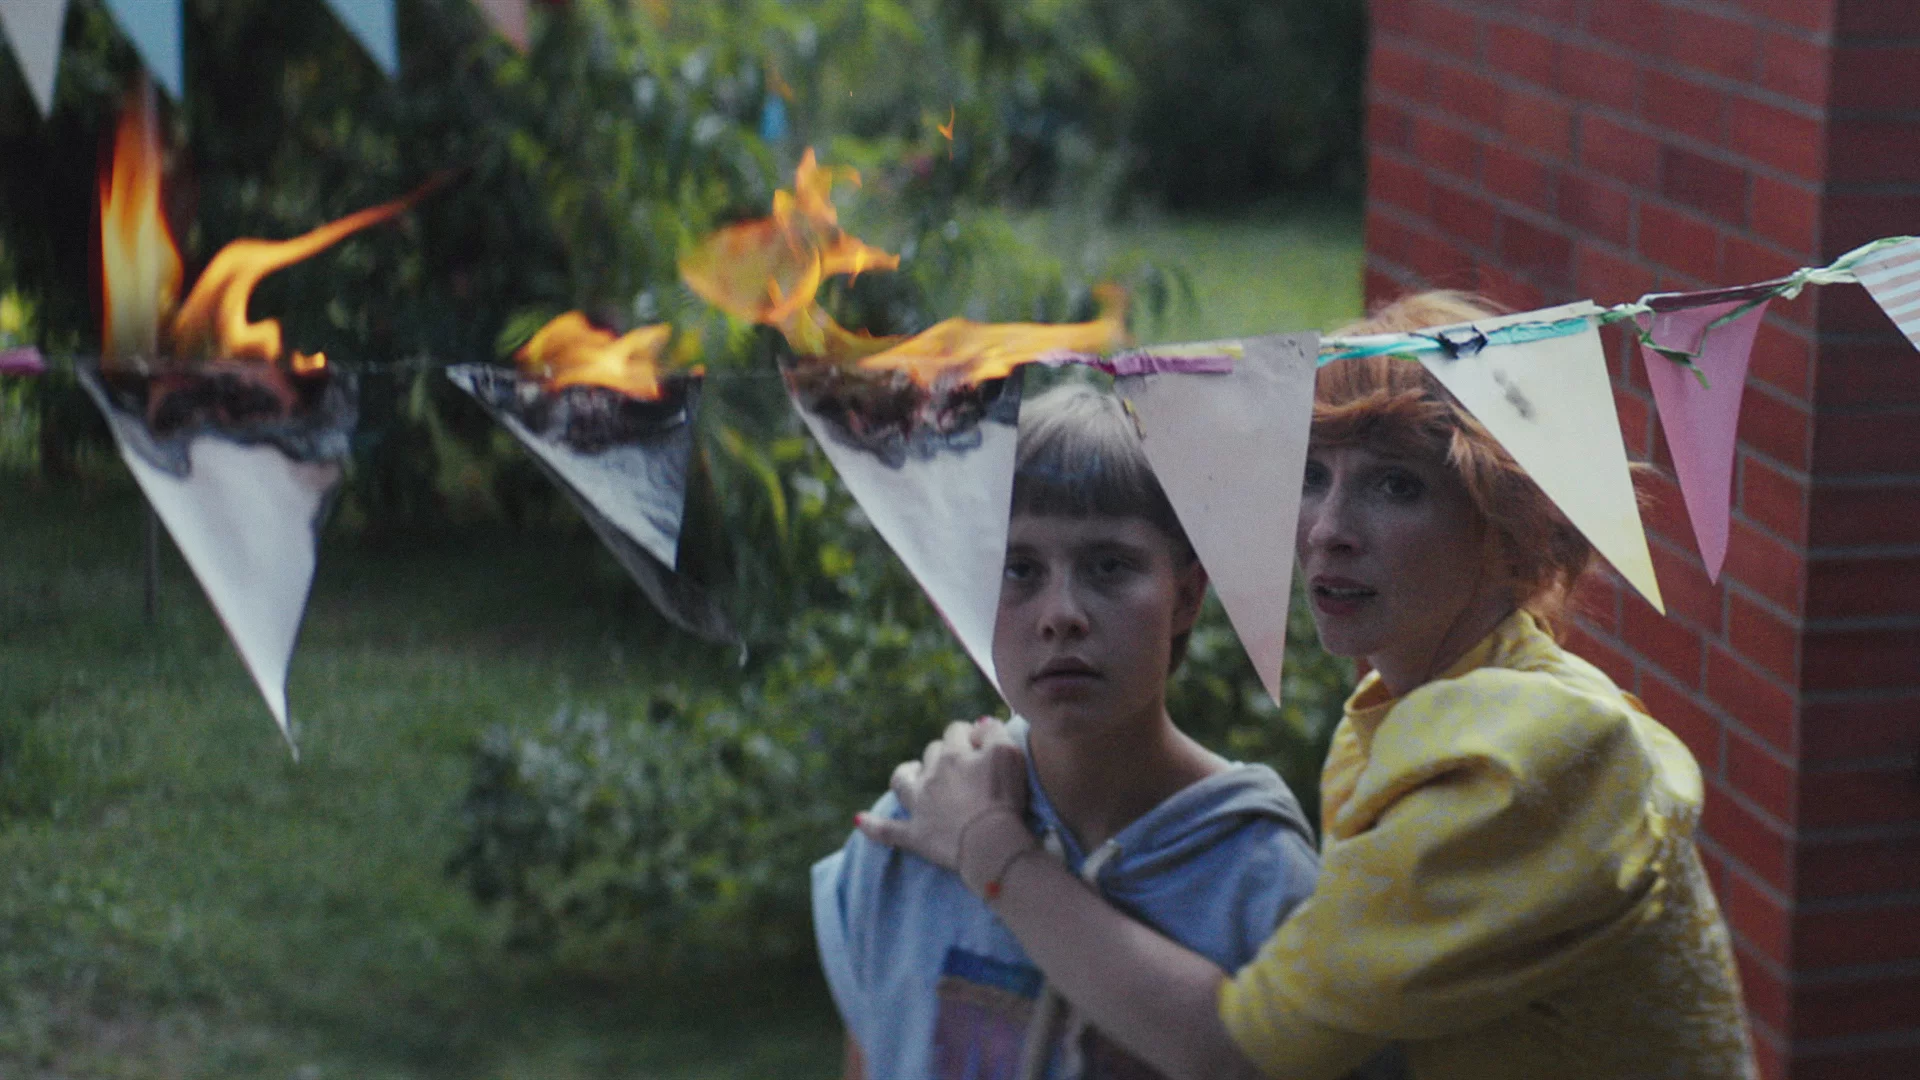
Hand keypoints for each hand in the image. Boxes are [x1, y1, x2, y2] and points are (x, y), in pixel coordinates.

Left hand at [856, 717, 1031, 880]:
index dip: (968, 734)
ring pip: (902, 780)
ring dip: (907, 774)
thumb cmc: (1003, 796)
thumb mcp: (1009, 753)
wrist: (989, 843)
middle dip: (944, 753)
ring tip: (913, 773)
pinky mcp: (915, 835)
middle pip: (932, 753)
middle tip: (963, 766)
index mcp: (953, 754)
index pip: (955, 731)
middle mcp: (931, 775)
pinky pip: (887, 830)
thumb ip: (993, 730)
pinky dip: (872, 825)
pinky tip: (858, 819)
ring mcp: (919, 805)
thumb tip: (977, 725)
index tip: (981, 744)